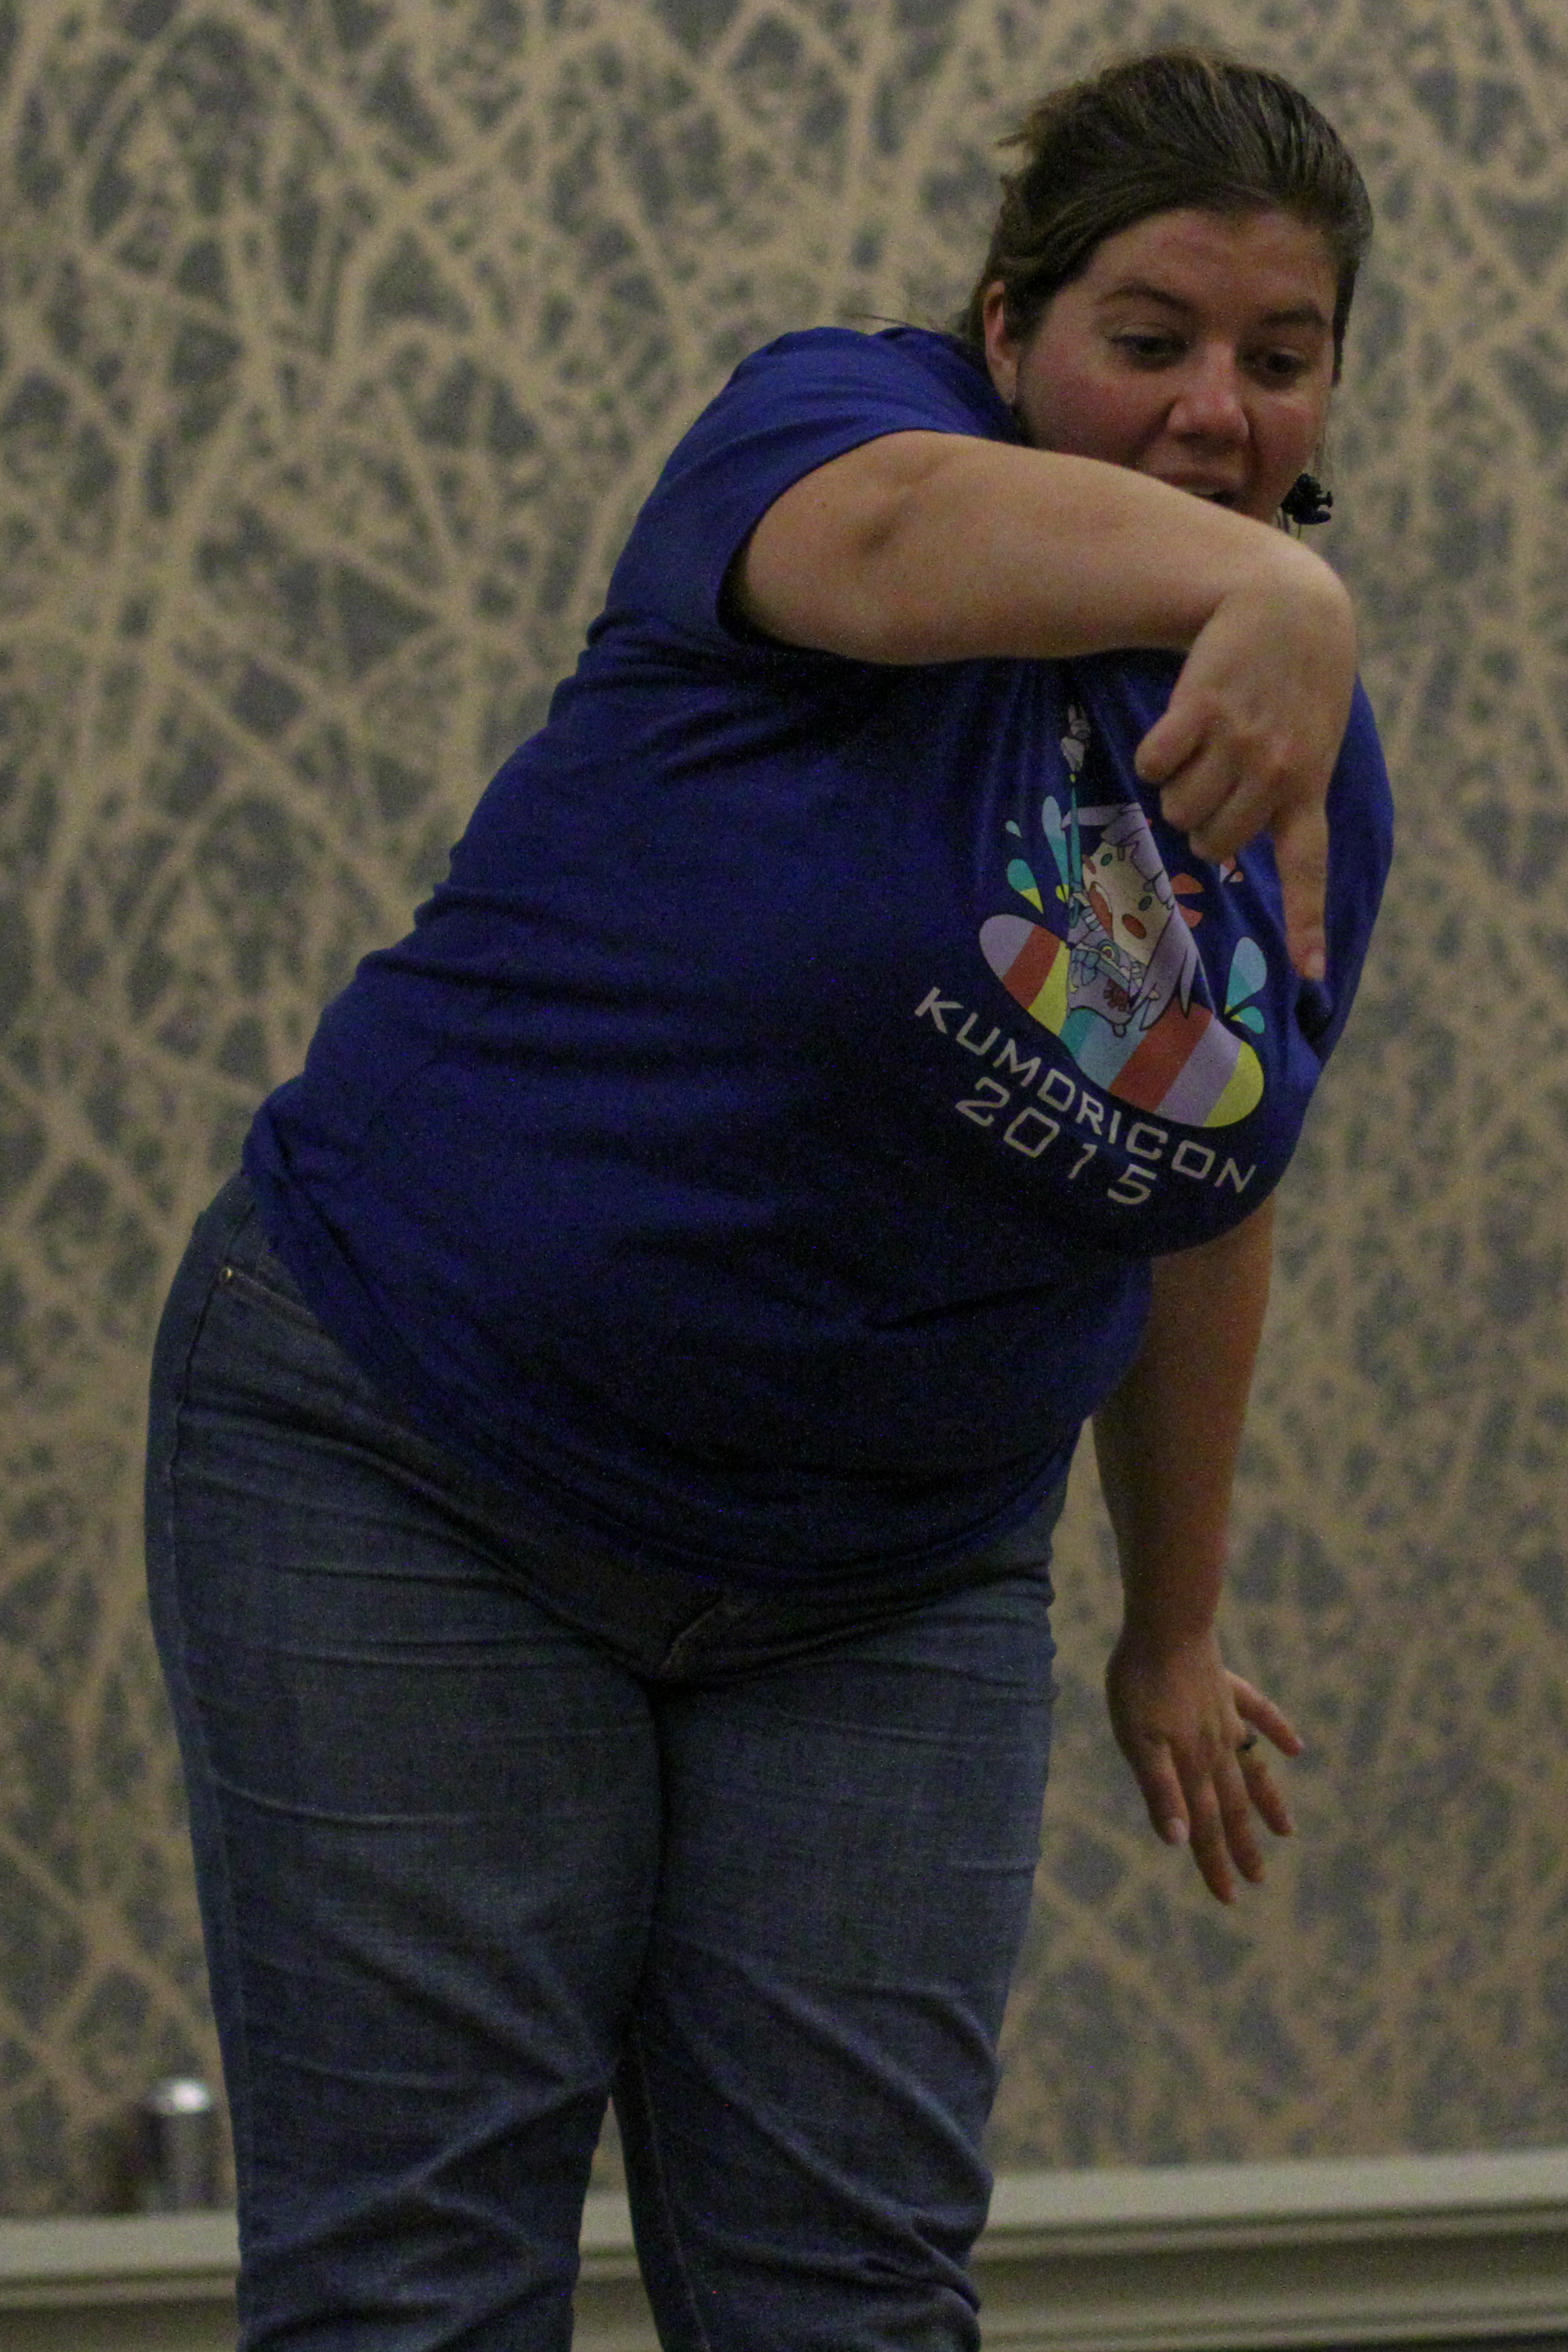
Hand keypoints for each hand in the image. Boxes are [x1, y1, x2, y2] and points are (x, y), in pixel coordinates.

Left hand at [1104, 1624, 1302, 1903]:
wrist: (1165, 1625)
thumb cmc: (1140, 1683)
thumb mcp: (1139, 1742)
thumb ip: (1161, 1791)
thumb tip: (1179, 1841)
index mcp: (1193, 1765)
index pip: (1204, 1825)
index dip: (1214, 1862)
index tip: (1229, 1897)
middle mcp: (1216, 1747)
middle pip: (1231, 1804)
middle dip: (1242, 1845)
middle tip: (1258, 1879)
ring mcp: (1226, 1716)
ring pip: (1252, 1767)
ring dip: (1267, 1801)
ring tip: (1287, 1831)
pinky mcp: (1226, 1686)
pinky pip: (1259, 1712)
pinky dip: (1277, 1731)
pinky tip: (1295, 1747)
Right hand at [1133, 556, 1356, 982]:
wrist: (1290, 603)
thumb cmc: (1297, 680)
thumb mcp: (1310, 739)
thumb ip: (1279, 794)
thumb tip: (1214, 851)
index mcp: (1306, 789)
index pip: (1306, 869)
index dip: (1305, 925)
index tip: (1310, 975)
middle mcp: (1277, 773)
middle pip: (1209, 842)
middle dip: (1198, 821)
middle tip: (1210, 778)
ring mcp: (1241, 742)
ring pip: (1177, 805)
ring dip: (1174, 783)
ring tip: (1200, 741)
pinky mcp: (1202, 709)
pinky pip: (1154, 764)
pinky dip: (1155, 752)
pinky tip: (1179, 721)